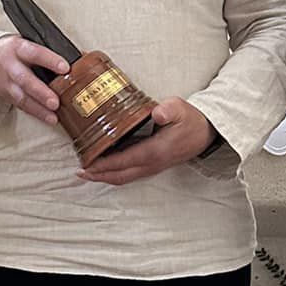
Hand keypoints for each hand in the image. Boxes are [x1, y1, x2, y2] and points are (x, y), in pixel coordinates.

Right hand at [0, 35, 67, 127]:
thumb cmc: (16, 50)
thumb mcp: (29, 43)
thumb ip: (49, 51)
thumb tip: (80, 58)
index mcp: (19, 48)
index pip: (35, 53)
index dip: (49, 60)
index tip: (65, 67)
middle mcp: (11, 66)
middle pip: (25, 79)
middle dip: (41, 92)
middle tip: (55, 102)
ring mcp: (7, 82)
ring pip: (22, 97)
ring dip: (39, 108)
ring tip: (53, 116)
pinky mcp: (7, 95)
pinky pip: (22, 106)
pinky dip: (36, 113)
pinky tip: (49, 118)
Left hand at [77, 97, 217, 185]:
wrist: (206, 133)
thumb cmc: (191, 120)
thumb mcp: (180, 108)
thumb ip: (169, 110)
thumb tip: (157, 113)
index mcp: (155, 151)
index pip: (124, 161)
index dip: (104, 164)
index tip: (87, 163)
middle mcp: (152, 164)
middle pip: (120, 176)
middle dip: (98, 175)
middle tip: (80, 171)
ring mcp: (153, 167)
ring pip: (124, 177)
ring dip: (105, 177)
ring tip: (87, 172)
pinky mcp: (153, 166)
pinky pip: (130, 174)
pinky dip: (115, 173)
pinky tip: (105, 167)